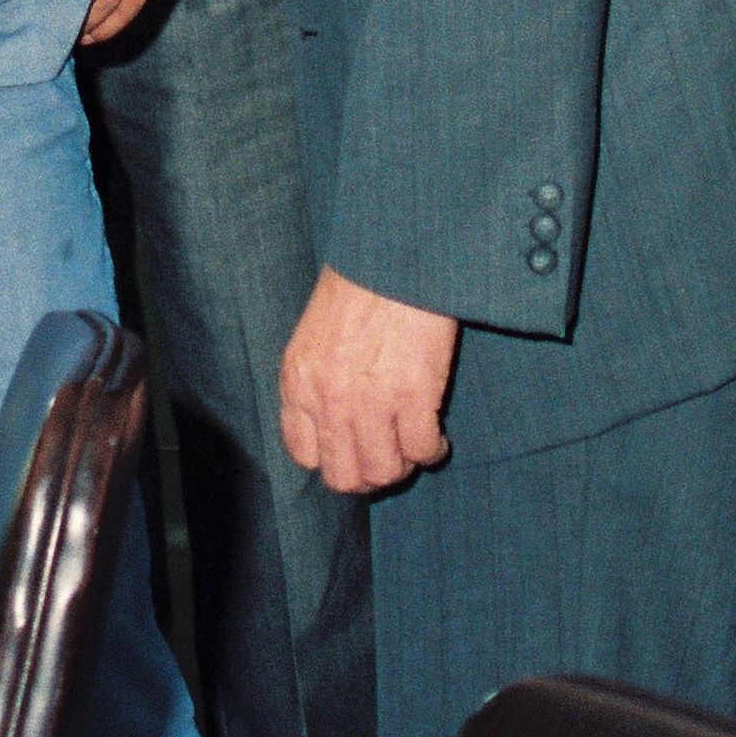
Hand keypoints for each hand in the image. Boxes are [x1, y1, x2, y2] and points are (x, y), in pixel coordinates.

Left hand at [278, 267, 460, 491]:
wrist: (392, 259)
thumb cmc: (356, 291)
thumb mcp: (312, 338)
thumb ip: (314, 385)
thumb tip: (332, 432)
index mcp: (299, 383)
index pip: (305, 456)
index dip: (332, 460)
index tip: (351, 451)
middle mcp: (329, 399)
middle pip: (344, 477)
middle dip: (368, 476)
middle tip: (387, 459)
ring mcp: (371, 401)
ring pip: (384, 472)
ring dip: (402, 466)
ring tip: (411, 447)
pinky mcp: (414, 396)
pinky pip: (423, 450)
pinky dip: (433, 451)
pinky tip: (436, 436)